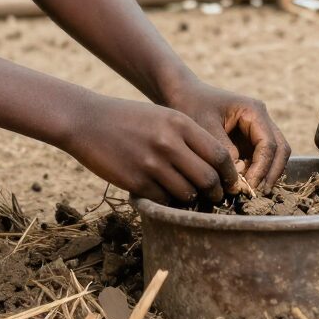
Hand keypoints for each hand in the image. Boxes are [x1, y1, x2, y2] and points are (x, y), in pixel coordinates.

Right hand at [63, 92, 240, 204]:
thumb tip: (215, 166)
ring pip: (187, 193)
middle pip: (208, 179)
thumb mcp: (163, 116)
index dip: (230, 174)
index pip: (219, 155)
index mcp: (180, 123)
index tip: (231, 183)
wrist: (87, 121)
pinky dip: (168, 202)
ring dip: (192, 199)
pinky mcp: (136, 182)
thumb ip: (188, 137)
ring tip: (190, 197)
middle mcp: (169, 143)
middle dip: (216, 192)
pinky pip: (164, 200)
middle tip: (215, 197)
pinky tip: (165, 195)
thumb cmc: (129, 118)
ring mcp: (151, 164)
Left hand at [164, 77, 290, 191]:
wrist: (183, 95)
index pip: (268, 144)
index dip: (262, 168)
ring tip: (251, 192)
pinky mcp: (249, 140)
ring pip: (274, 155)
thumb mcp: (204, 127)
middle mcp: (260, 119)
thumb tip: (238, 177)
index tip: (249, 186)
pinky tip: (243, 185)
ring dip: (266, 174)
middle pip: (280, 149)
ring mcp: (257, 129)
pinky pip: (261, 158)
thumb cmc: (192, 106)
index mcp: (253, 111)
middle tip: (257, 194)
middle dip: (271, 173)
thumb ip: (222, 150)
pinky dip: (257, 172)